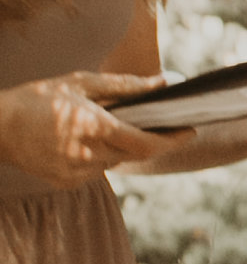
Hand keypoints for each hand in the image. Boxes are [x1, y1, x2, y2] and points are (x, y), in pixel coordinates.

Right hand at [0, 70, 170, 188]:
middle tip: (164, 124)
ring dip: (121, 146)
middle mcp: (88, 154)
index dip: (172, 140)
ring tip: (109, 124)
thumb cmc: (37, 98)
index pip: (146, 143)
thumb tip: (164, 82)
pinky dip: (100, 155)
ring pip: (116, 161)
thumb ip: (125, 85)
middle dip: (152, 140)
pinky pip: (96, 169)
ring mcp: (76, 172)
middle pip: (135, 153)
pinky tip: (83, 139)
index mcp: (93, 127)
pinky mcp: (67, 182)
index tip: (191, 130)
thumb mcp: (80, 83)